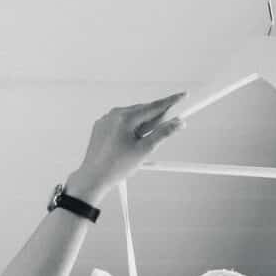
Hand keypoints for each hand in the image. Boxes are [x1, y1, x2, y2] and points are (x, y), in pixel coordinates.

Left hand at [64, 93, 187, 203]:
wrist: (93, 178)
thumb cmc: (114, 167)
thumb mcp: (144, 151)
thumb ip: (162, 134)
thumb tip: (176, 124)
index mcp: (125, 118)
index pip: (154, 107)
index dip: (170, 102)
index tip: (181, 96)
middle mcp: (114, 115)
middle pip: (142, 110)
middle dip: (155, 117)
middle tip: (166, 124)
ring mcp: (106, 120)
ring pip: (131, 116)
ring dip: (141, 124)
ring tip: (142, 142)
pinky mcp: (101, 126)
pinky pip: (119, 122)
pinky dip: (128, 128)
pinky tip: (130, 141)